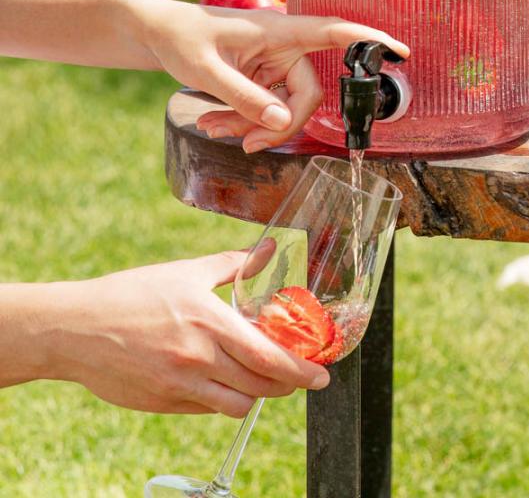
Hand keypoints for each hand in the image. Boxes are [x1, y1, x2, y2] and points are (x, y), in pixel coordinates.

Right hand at [45, 251, 329, 417]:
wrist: (76, 329)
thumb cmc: (132, 294)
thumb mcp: (186, 272)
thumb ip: (234, 264)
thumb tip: (269, 249)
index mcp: (210, 323)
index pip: (269, 357)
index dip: (301, 370)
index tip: (321, 374)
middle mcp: (198, 360)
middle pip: (260, 386)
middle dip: (288, 384)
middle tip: (300, 376)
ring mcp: (180, 386)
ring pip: (237, 405)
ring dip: (257, 395)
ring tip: (264, 378)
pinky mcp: (163, 403)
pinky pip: (207, 409)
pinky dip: (225, 400)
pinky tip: (226, 382)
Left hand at [138, 0, 407, 151]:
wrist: (157, 30)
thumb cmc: (181, 37)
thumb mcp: (206, 71)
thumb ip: (244, 98)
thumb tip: (282, 122)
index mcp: (281, 31)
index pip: (336, 32)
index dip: (370, 41)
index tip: (399, 52)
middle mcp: (285, 46)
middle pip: (306, 94)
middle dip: (278, 123)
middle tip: (247, 145)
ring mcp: (273, 63)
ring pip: (283, 106)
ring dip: (251, 124)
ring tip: (212, 127)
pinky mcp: (261, 75)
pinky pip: (265, 106)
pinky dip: (241, 119)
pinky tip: (212, 121)